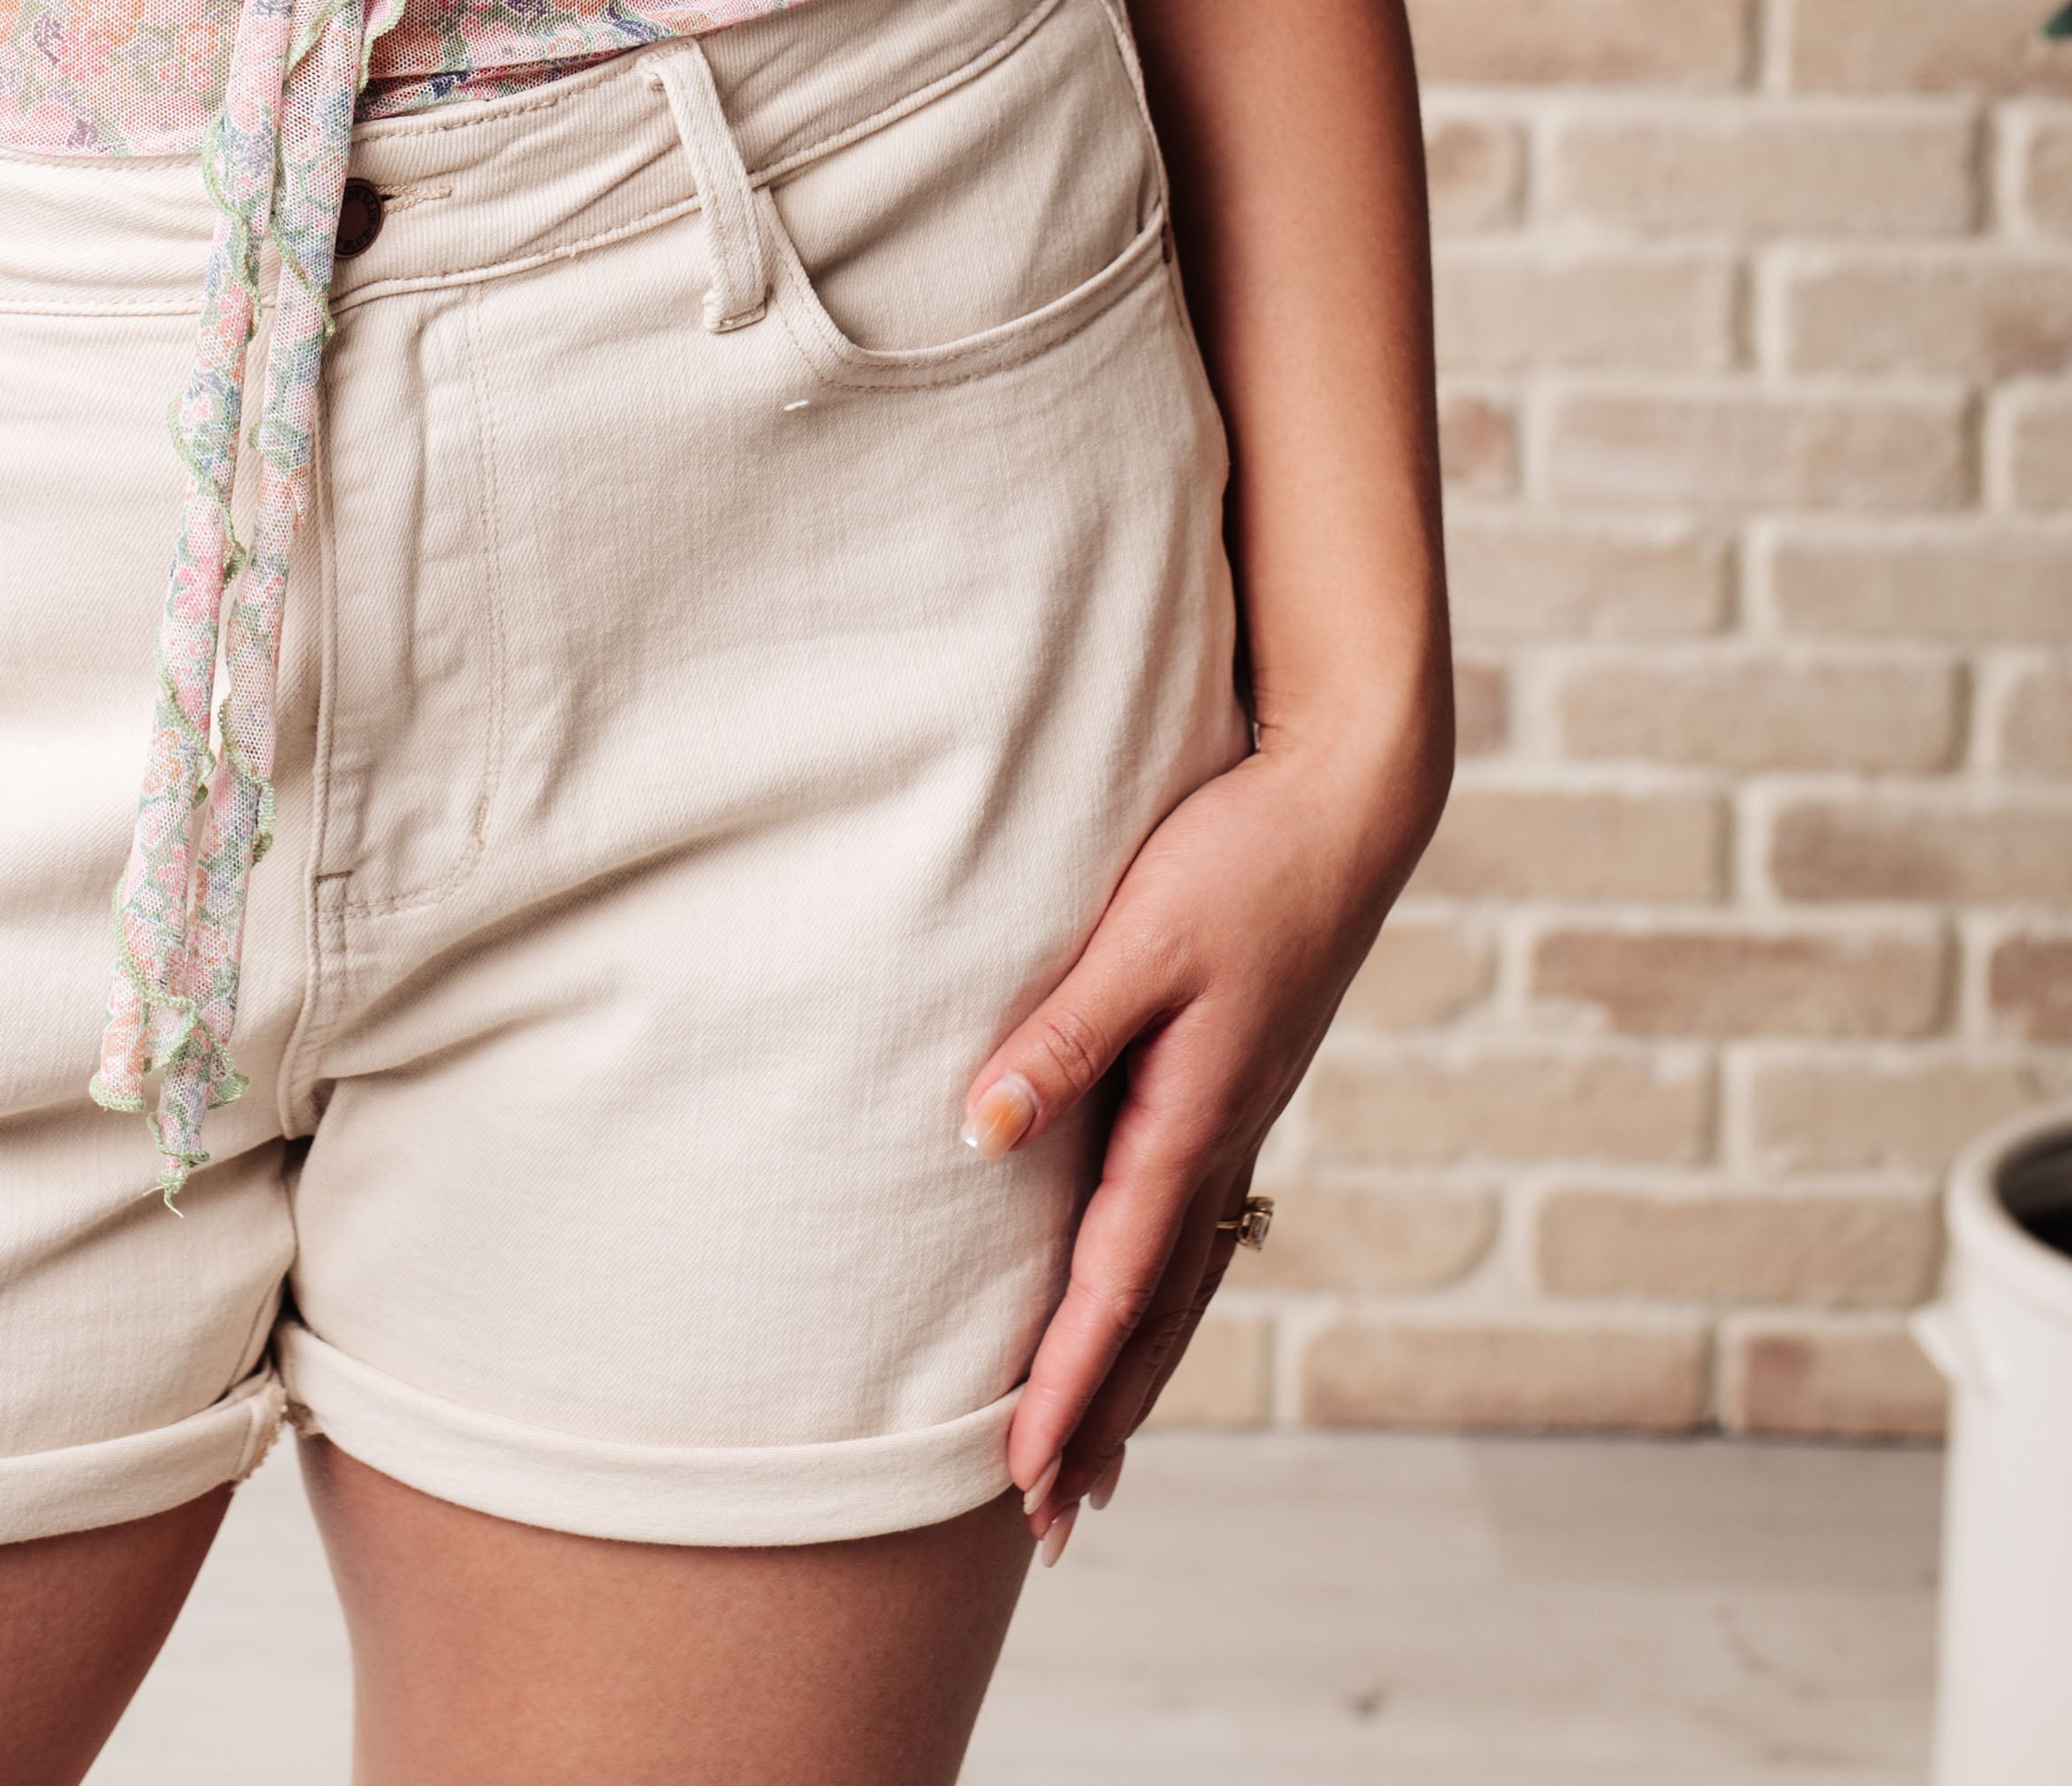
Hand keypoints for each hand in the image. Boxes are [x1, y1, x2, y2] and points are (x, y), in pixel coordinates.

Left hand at [962, 717, 1446, 1557]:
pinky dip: (1169, 1302)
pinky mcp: (1245, 1087)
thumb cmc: (1240, 858)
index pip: (1114, 1286)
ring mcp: (1242, 1119)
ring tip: (1098, 1466)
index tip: (1022, 1480)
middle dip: (1100, 1421)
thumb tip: (980, 1135)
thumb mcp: (1140, 941)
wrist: (1349, 804)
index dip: (1065, 1388)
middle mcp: (1224, 1140)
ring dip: (1135, 1378)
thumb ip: (1060, 1039)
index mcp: (1192, 1119)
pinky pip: (1202, 1231)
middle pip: (1153, 1316)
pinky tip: (1153, 1316)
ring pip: (1183, 1285)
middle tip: (1050, 1525)